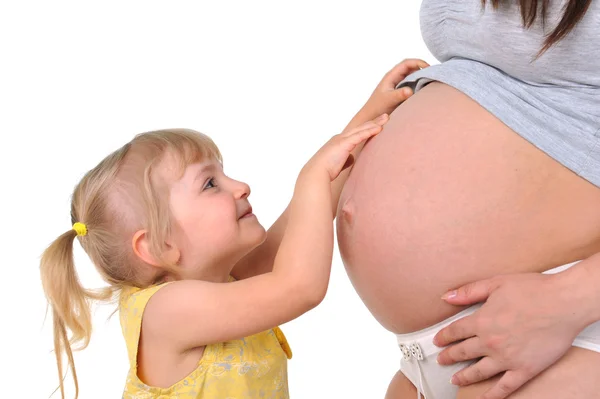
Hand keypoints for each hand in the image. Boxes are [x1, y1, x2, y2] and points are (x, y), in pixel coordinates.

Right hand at [303, 114, 387, 181]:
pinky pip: (360, 135)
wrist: (316, 173)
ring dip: (375, 123)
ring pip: (361, 128)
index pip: (356, 133)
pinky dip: (370, 131)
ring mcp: (342, 139)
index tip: (377, 124)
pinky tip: (379, 128)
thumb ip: (345, 159)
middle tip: (385, 116)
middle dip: (373, 121)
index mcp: (339, 142)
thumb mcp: (338, 163)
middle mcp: (340, 138)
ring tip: (386, 118)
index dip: (367, 128)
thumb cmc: (325, 171)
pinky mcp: (344, 143)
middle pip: (360, 127)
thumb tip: (352, 158)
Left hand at [362, 59, 428, 115]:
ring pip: (412, 77)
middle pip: (411, 68)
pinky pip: (412, 85)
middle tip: (434, 75)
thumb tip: (410, 91)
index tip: (429, 68)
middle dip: (423, 69)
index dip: (418, 62)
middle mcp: (395, 78)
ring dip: (421, 77)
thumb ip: (399, 94)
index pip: (406, 63)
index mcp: (391, 76)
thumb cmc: (376, 108)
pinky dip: (419, 85)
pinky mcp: (400, 93)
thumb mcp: (388, 100)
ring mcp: (398, 85)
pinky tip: (425, 91)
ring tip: (432, 82)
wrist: (369, 118)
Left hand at [433, 270, 593, 398]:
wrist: (563, 303)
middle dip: (449, 357)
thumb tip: (447, 297)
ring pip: (478, 372)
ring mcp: (506, 358)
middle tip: (442, 360)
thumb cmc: (534, 290)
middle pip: (462, 352)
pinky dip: (492, 394)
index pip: (455, 332)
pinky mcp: (524, 369)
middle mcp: (490, 342)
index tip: (438, 341)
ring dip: (464, 376)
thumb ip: (469, 291)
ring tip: (455, 380)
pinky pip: (505, 386)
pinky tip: (484, 397)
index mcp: (481, 321)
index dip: (443, 337)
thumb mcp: (496, 283)